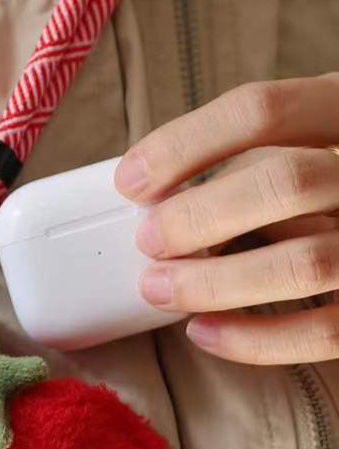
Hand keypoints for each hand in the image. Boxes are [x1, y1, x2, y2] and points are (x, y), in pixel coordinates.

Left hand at [114, 72, 338, 363]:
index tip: (130, 182)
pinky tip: (203, 332)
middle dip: (199, 217)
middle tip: (148, 241)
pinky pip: (323, 331)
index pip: (263, 109)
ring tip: (159, 288)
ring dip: (214, 282)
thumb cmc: (332, 187)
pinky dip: (253, 339)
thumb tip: (158, 200)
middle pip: (285, 182)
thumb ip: (254, 161)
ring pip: (305, 263)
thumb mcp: (311, 146)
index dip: (184, 146)